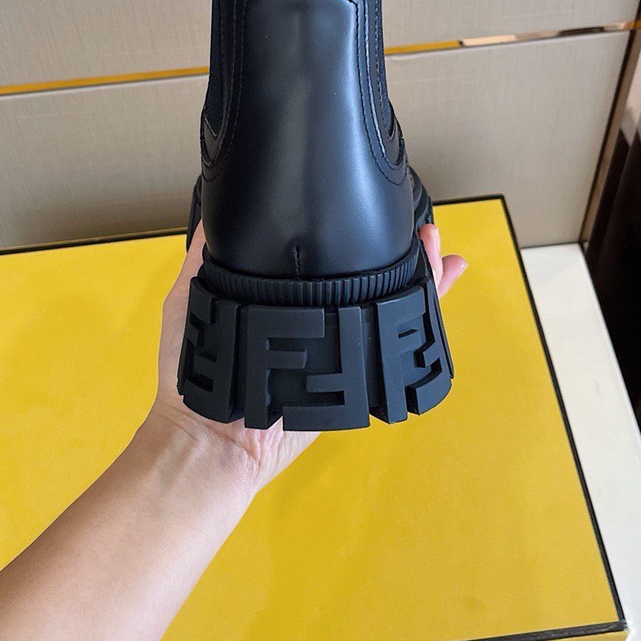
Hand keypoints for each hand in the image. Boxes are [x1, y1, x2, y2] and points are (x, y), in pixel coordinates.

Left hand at [146, 222, 465, 500]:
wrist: (211, 437)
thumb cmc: (195, 367)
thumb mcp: (194, 297)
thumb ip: (205, 257)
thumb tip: (215, 205)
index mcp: (285, 300)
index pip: (329, 260)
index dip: (354, 233)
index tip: (374, 203)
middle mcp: (318, 319)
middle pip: (368, 280)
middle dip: (399, 254)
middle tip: (424, 228)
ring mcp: (341, 345)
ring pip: (390, 305)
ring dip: (423, 274)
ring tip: (442, 247)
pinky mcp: (358, 371)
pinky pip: (397, 339)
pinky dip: (427, 309)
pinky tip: (447, 277)